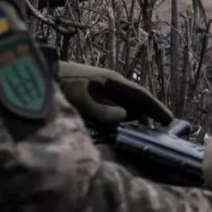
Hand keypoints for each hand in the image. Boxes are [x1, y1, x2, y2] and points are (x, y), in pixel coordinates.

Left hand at [58, 61, 173, 127]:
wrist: (41, 74)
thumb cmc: (61, 83)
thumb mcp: (80, 98)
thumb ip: (102, 110)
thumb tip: (125, 118)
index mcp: (112, 81)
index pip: (141, 95)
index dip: (156, 107)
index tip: (170, 120)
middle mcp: (111, 86)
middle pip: (135, 103)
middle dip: (148, 117)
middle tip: (159, 135)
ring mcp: (102, 93)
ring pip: (125, 109)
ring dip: (134, 121)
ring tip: (144, 137)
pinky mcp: (93, 100)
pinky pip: (112, 113)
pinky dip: (120, 123)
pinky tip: (122, 133)